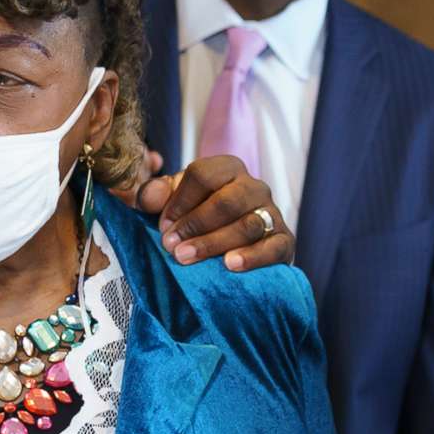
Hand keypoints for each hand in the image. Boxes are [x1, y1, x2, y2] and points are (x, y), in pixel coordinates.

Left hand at [125, 152, 294, 271]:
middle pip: (227, 200)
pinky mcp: (285, 241)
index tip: (163, 226)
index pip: (203, 174)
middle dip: (195, 224)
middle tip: (172, 247)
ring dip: (214, 243)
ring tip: (188, 258)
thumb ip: (156, 197)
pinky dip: (253, 256)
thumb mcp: (175, 203)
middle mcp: (253, 187)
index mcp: (227, 169)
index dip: (180, 201)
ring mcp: (272, 213)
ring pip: (248, 225)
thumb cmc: (199, 220)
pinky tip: (230, 264)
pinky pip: (274, 247)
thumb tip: (148, 198)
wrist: (236, 248)